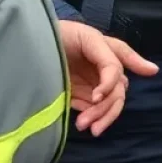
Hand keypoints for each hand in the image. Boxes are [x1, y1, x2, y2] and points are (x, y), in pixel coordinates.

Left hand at [59, 20, 158, 135]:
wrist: (30, 45)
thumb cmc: (58, 35)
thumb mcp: (83, 38)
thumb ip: (103, 57)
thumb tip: (131, 75)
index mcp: (107, 49)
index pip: (120, 63)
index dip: (110, 82)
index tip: (97, 96)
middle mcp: (104, 67)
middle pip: (119, 89)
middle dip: (107, 107)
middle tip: (89, 123)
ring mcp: (93, 82)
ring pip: (111, 101)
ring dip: (102, 115)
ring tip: (84, 127)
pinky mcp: (81, 95)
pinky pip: (95, 108)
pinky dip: (93, 117)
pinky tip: (83, 122)